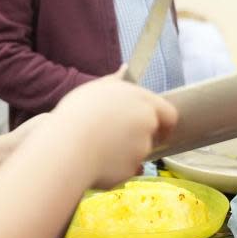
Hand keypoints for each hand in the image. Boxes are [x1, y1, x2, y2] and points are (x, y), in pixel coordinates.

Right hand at [50, 75, 176, 190]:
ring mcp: (141, 148)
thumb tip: (125, 68)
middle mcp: (147, 123)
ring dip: (124, 151)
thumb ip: (115, 81)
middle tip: (116, 137)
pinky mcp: (131, 169)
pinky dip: (115, 166)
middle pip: (153, 134)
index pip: (168, 113)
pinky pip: (126, 168)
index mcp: (141, 100)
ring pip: (138, 152)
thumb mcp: (95, 89)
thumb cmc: (77, 113)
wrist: (68, 147)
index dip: (163, 122)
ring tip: (97, 146)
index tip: (156, 128)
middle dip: (140, 137)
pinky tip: (95, 160)